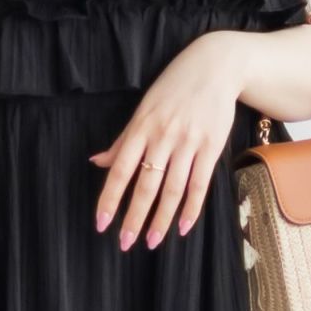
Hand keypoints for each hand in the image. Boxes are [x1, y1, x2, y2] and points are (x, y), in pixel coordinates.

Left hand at [89, 31, 244, 251]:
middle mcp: (162, 137)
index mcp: (141, 128)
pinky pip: (199, 184)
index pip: (120, 170)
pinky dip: (191, 208)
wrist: (214, 67)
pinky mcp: (211, 146)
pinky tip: (182, 227)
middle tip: (125, 243)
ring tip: (152, 241)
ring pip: (171, 190)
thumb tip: (96, 162)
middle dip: (134, 218)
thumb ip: (122, 140)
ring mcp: (188, 142)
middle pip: (145, 185)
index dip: (109, 199)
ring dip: (161, 219)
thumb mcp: (143, 109)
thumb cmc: (173, 88)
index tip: (101, 223)